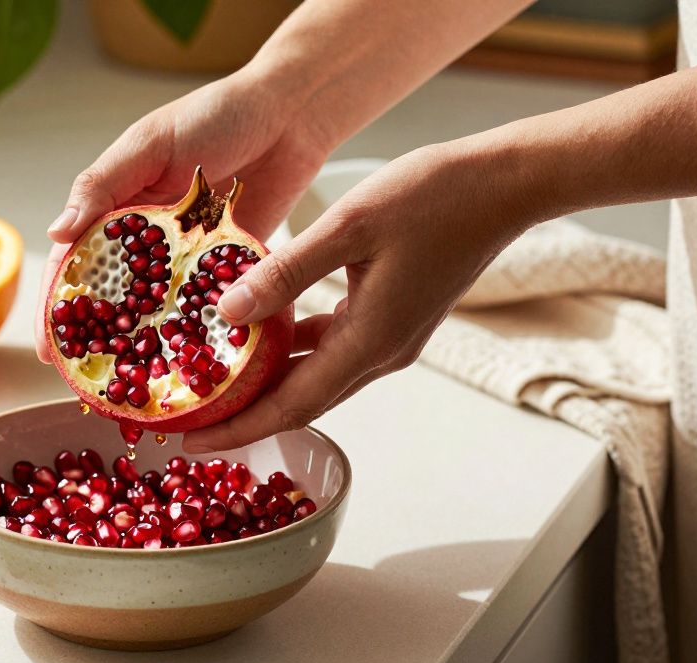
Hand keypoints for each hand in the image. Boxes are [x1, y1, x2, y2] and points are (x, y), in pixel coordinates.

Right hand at [35, 71, 332, 362]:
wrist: (293, 112)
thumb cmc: (218, 113)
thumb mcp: (150, 143)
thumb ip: (104, 184)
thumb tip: (55, 229)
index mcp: (118, 204)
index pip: (75, 260)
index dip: (59, 303)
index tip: (46, 345)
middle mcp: (149, 236)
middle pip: (114, 295)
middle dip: (98, 336)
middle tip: (84, 379)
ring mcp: (189, 254)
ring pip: (159, 307)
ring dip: (145, 342)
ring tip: (132, 381)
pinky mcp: (228, 264)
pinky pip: (207, 302)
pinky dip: (196, 328)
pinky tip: (189, 359)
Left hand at [183, 142, 539, 450]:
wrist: (506, 184)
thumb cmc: (433, 197)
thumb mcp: (347, 226)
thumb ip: (285, 273)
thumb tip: (226, 313)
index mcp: (368, 343)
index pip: (290, 407)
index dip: (239, 429)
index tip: (190, 444)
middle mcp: (381, 354)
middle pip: (301, 402)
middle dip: (245, 417)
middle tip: (190, 421)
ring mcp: (392, 339)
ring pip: (318, 376)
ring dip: (269, 384)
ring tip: (218, 380)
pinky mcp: (396, 318)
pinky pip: (334, 348)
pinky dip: (296, 350)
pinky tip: (266, 329)